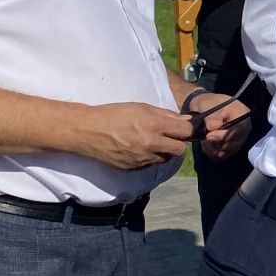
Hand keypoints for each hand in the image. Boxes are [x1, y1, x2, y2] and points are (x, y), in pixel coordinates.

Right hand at [75, 103, 195, 169]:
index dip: (186, 129)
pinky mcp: (133, 168)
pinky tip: (138, 149)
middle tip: (168, 137)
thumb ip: (166, 115)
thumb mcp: (142, 107)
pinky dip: (149, 158)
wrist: (88, 130)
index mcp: (154, 125)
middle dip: (177, 143)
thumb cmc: (115, 114)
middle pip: (180, 150)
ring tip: (151, 142)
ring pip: (165, 158)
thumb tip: (187, 120)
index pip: (185, 132)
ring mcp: (142, 159)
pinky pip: (150, 164)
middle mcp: (151, 144)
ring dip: (163, 151)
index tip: (181, 128)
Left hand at [191, 95, 253, 162]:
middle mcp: (245, 129)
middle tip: (203, 137)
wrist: (205, 108)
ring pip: (228, 151)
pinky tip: (206, 144)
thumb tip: (213, 127)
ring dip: (213, 148)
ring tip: (203, 139)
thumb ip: (211, 115)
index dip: (223, 136)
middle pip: (234, 143)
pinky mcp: (232, 147)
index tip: (208, 136)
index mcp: (242, 115)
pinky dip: (213, 152)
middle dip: (217, 143)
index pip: (238, 130)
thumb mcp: (206, 104)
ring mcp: (239, 139)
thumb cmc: (208, 104)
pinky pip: (223, 155)